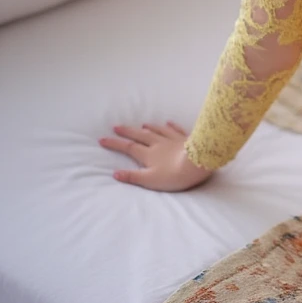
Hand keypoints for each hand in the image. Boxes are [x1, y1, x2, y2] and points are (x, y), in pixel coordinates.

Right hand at [98, 121, 213, 191]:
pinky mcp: (186, 139)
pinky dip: (171, 126)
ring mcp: (173, 139)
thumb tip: (114, 174)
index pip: (128, 147)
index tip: (102, 139)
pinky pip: (176, 130)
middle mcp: (159, 144)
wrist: (198, 164)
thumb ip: (133, 177)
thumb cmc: (174, 175)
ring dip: (149, 128)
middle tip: (117, 126)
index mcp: (148, 154)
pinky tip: (168, 122)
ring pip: (158, 131)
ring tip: (143, 124)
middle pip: (141, 136)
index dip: (115, 143)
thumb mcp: (150, 180)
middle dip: (128, 131)